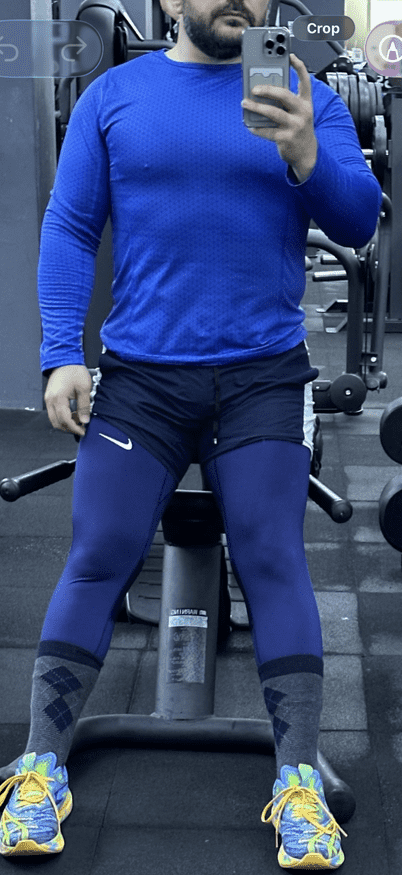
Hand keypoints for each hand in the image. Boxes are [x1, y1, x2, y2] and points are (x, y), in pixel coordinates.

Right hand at [44, 365, 92, 436]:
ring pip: (54, 419)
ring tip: (77, 420)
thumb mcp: (84, 388)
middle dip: (69, 428)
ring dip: (65, 423)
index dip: (74, 428)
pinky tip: (72, 414)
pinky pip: (53, 413)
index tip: (83, 431)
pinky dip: (62, 417)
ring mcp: (48, 399)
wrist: (64, 359)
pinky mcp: (49, 398)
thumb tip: (85, 420)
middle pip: (57, 423)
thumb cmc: (73, 370)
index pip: (65, 420)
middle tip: (81, 428)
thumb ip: (84, 406)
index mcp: (58, 398)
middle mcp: (50, 400)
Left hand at [241, 53, 316, 181]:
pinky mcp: (286, 139)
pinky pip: (268, 131)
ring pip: (273, 113)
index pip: (305, 81)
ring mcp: (295, 126)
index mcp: (306, 103)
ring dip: (257, 107)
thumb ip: (285, 103)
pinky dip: (257, 128)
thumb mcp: (298, 114)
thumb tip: (263, 93)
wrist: (307, 155)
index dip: (299, 67)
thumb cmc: (298, 130)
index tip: (290, 55)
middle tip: (254, 88)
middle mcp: (303, 112)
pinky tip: (249, 125)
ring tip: (244, 103)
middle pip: (284, 95)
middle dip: (268, 89)